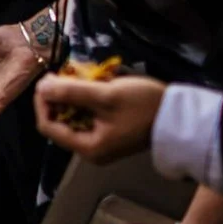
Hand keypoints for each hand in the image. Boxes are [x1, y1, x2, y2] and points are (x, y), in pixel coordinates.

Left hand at [37, 73, 164, 162]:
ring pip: (73, 114)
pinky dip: (87, 98)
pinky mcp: (110, 132)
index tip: (48, 79)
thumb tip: (41, 87)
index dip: (42, 101)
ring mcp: (101, 141)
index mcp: (87, 147)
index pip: (47, 125)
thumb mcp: (105, 95)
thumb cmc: (144, 107)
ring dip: (74, 94)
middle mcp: (91, 149)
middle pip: (59, 119)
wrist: (182, 117)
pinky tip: (96, 83)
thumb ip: (70, 92)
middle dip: (60, 95)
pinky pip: (88, 114)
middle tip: (67, 74)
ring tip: (84, 76)